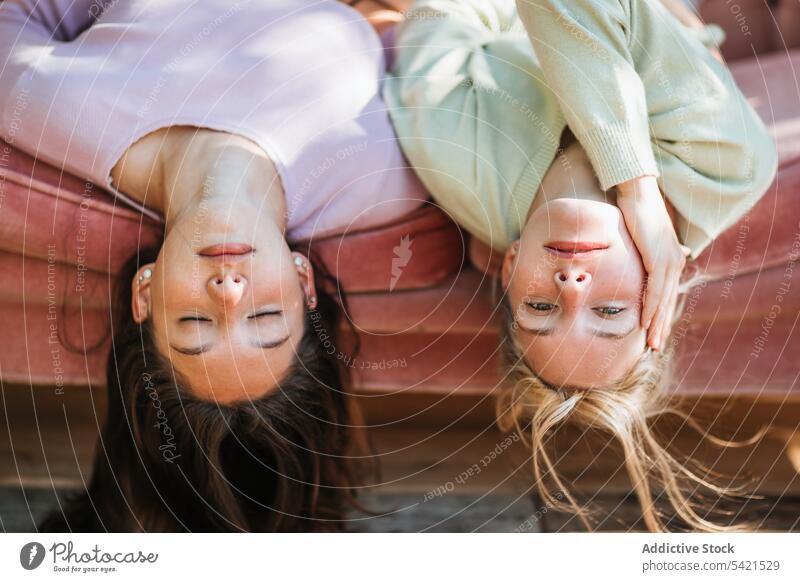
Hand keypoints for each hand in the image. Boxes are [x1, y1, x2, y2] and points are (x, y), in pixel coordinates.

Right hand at [616, 175, 690, 350]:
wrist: (636, 191)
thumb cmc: (634, 209)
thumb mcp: (640, 234)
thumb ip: (644, 248)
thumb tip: (651, 252)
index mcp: (672, 258)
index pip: (666, 293)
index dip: (661, 314)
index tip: (654, 332)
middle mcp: (675, 261)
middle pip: (668, 301)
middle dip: (660, 326)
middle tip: (654, 346)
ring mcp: (669, 261)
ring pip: (663, 301)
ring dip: (655, 323)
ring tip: (650, 342)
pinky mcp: (659, 259)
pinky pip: (655, 291)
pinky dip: (650, 308)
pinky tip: (644, 322)